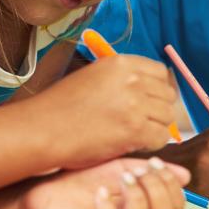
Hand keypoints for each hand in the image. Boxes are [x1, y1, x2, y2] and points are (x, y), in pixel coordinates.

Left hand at [19, 156, 190, 208]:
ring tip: (124, 179)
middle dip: (157, 189)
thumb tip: (184, 175)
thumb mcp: (121, 167)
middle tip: (137, 171)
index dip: (171, 185)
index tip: (153, 162)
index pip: (174, 206)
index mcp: (142, 206)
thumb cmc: (81, 178)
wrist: (43, 183)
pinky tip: (100, 191)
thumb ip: (150, 171)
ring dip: (137, 199)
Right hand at [30, 56, 178, 167]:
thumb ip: (122, 79)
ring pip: (167, 116)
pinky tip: (133, 144)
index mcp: (121, 63)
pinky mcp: (134, 129)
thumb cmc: (61, 108)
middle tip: (140, 122)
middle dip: (157, 110)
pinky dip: (151, 144)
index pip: (160, 72)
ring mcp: (135, 104)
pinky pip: (160, 137)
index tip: (148, 101)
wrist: (41, 130)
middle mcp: (131, 80)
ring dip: (155, 127)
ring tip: (133, 134)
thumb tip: (150, 89)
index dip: (157, 89)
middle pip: (167, 95)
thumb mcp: (93, 77)